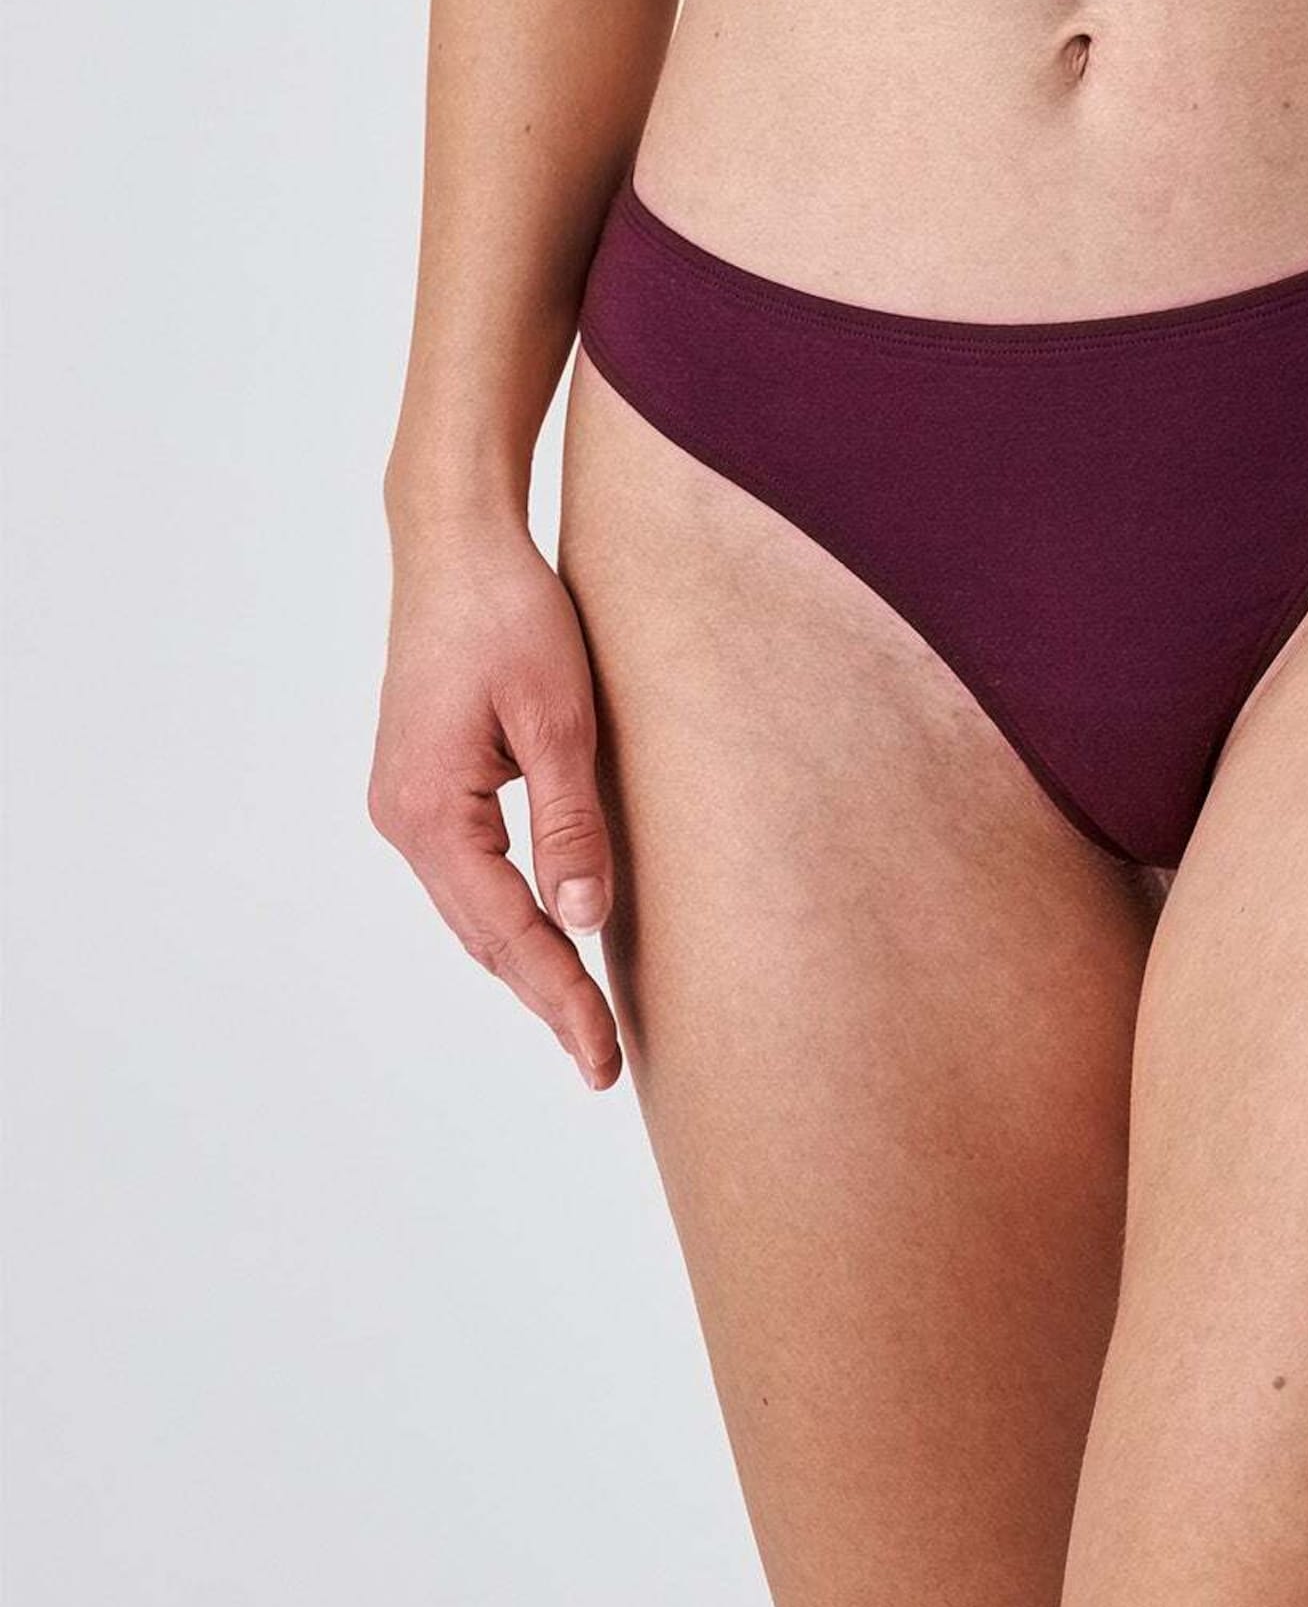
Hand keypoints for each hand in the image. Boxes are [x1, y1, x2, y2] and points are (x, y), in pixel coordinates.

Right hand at [369, 520, 621, 1089]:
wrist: (455, 540)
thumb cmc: (511, 612)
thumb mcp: (559, 716)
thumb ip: (570, 821)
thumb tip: (584, 920)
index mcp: (431, 810)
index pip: (509, 933)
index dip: (561, 1000)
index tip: (604, 1062)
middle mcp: (404, 818)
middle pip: (484, 936)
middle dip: (546, 999)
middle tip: (604, 1066)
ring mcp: (408, 802)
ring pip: (474, 911)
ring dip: (527, 963)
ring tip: (583, 1023)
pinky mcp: (425, 782)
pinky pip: (470, 875)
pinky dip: (510, 917)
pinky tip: (550, 938)